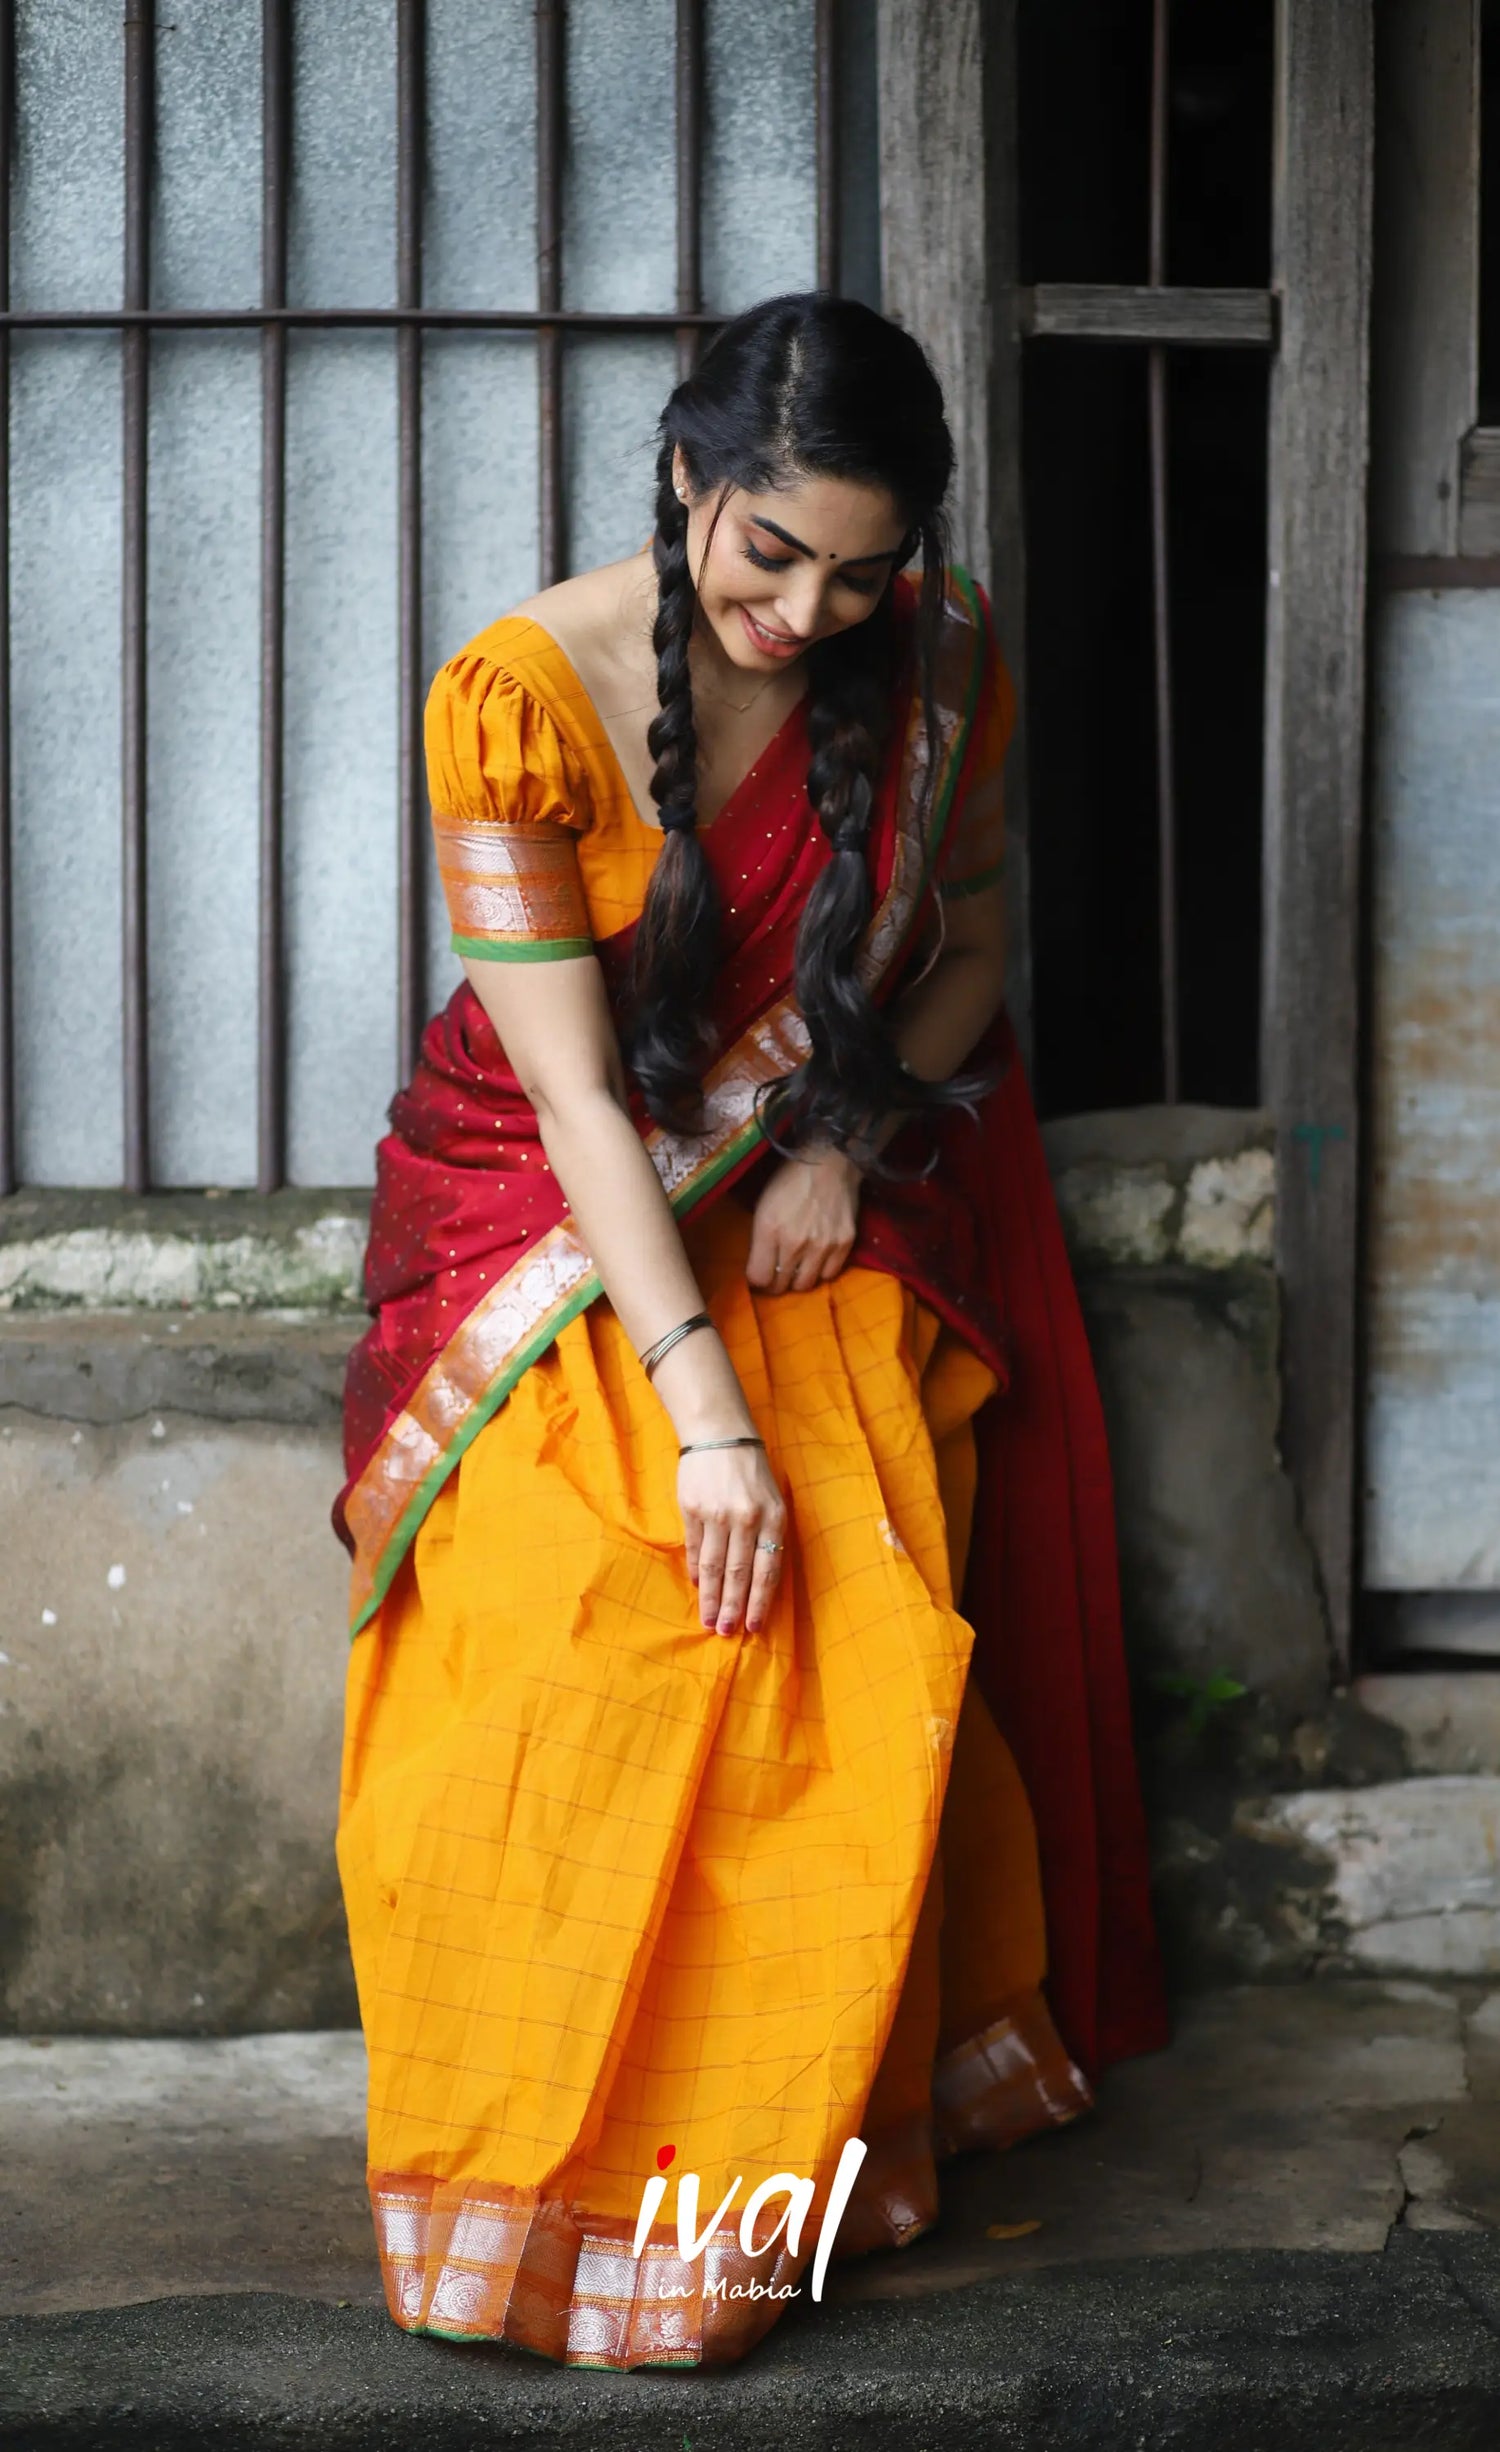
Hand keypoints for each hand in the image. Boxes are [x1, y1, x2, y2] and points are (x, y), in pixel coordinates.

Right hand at [679, 1441, 786, 1635]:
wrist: (720, 1435)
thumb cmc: (752, 1472)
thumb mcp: (772, 1501)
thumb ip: (767, 1537)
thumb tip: (755, 1582)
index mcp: (772, 1518)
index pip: (766, 1570)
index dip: (759, 1602)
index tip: (753, 1627)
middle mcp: (746, 1518)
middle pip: (738, 1574)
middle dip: (732, 1607)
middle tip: (726, 1632)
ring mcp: (717, 1514)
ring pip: (713, 1567)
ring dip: (710, 1597)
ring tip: (709, 1620)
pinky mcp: (692, 1509)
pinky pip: (694, 1548)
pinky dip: (694, 1571)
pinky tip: (695, 1587)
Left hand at [745, 1148, 861, 1293]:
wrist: (829, 1161)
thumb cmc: (790, 1180)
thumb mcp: (762, 1206)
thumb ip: (759, 1238)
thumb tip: (759, 1266)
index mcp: (769, 1229)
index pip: (758, 1277)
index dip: (756, 1279)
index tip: (759, 1273)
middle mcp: (795, 1242)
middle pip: (781, 1285)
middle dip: (775, 1283)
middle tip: (776, 1273)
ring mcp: (822, 1245)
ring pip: (805, 1285)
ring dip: (798, 1280)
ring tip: (797, 1268)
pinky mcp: (844, 1243)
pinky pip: (829, 1274)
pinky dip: (821, 1271)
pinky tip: (817, 1259)